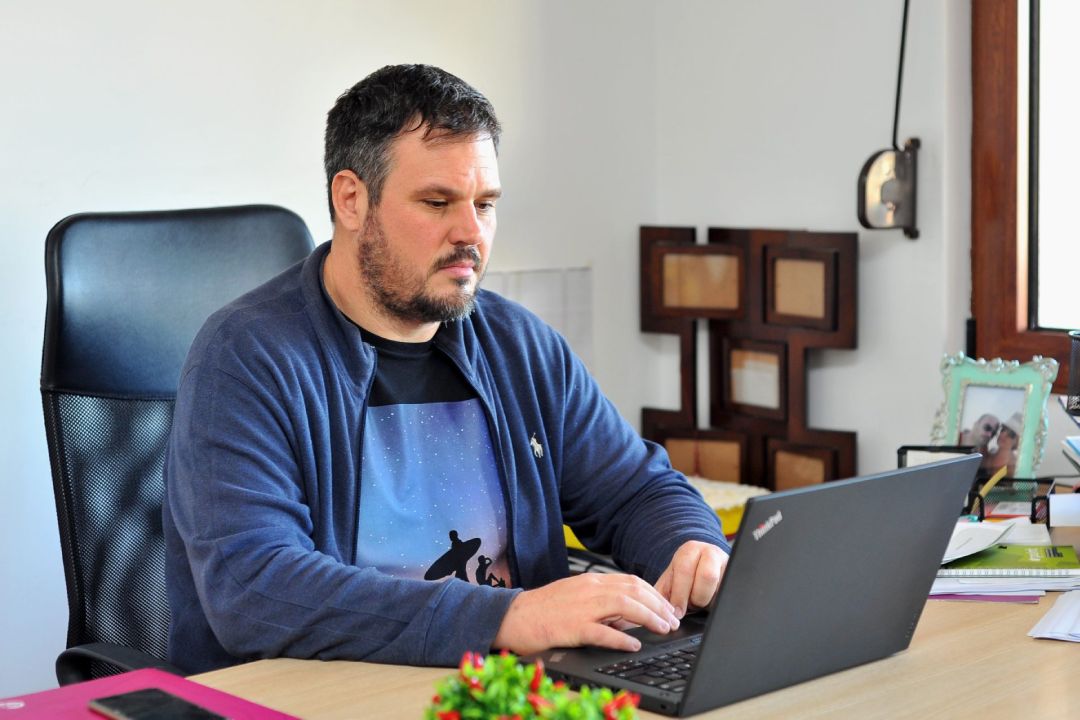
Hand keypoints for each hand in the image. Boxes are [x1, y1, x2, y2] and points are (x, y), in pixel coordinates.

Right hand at [492, 573, 681, 655]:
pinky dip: (621, 637)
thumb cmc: (543, 610)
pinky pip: (602, 631)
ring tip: (663, 629)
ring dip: (649, 617)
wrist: (511, 616)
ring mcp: (580, 607)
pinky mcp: (571, 627)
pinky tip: (634, 644)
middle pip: (633, 591)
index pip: (631, 582)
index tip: (668, 607)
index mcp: (591, 581)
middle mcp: (589, 589)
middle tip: (673, 620)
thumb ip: (603, 605)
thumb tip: (631, 618)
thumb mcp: (576, 599)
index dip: (655, 594)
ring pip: (624, 605)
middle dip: (659, 605)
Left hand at [654, 541, 728, 618]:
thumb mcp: (669, 584)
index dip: (680, 594)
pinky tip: (714, 602)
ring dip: (710, 600)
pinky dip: (721, 602)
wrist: (704, 572)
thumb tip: (659, 613)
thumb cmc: (684, 580)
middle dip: (697, 597)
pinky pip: (732, 593)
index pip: (685, 570)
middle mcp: (711, 552)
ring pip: (722, 586)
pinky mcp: (738, 575)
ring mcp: (728, 562)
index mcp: (690, 550)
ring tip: (703, 602)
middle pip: (707, 576)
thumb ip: (661, 595)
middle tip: (692, 605)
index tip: (678, 612)